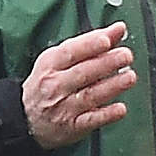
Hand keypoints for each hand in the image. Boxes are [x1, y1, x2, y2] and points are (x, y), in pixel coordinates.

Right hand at [23, 22, 134, 149]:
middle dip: (106, 63)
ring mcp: (63, 106)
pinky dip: (106, 115)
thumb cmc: (47, 83)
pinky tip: (120, 108)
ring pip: (89, 95)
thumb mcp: (59, 59)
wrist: (26, 118)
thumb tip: (118, 29)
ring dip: (112, 86)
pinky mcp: (73, 126)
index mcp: (50, 65)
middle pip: (82, 72)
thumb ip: (89, 44)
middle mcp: (55, 85)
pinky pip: (91, 120)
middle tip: (125, 56)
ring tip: (129, 77)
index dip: (89, 45)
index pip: (70, 52)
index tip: (107, 39)